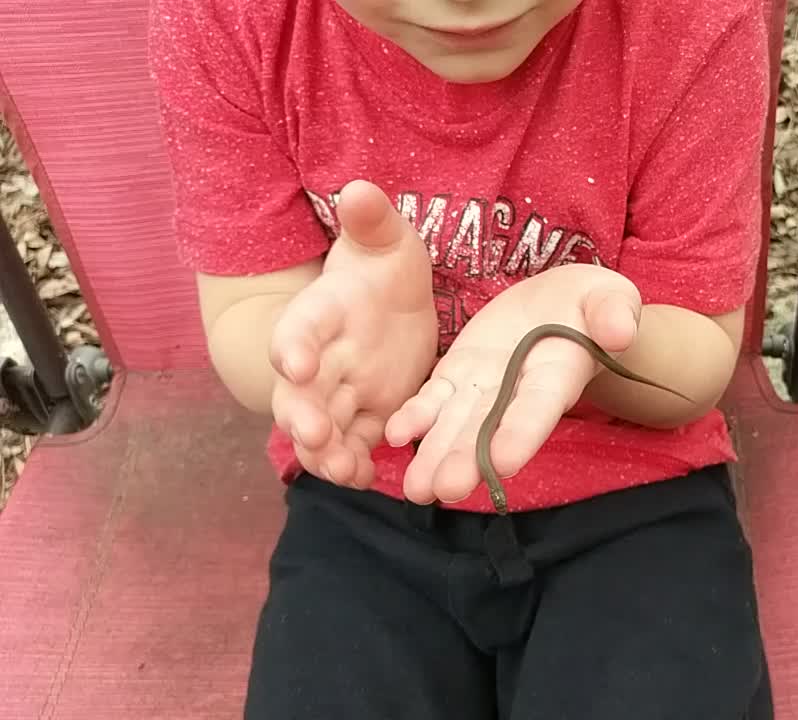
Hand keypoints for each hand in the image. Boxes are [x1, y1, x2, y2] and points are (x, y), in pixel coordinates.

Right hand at [269, 179, 437, 488]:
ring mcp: (341, 390)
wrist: (394, 305)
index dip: (292, 344)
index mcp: (322, 312)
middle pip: (299, 390)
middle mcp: (322, 357)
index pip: (299, 326)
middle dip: (300, 412)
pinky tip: (362, 478)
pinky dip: (352, 463)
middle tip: (311, 434)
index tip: (290, 361)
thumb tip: (359, 187)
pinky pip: (353, 444)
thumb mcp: (386, 239)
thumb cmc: (383, 268)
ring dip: (324, 450)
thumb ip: (372, 219)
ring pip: (321, 425)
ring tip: (338, 468)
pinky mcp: (367, 415)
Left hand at [384, 263, 640, 504]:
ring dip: (434, 455)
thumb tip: (621, 331)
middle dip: (467, 460)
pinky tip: (393, 436)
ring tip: (415, 490)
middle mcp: (518, 392)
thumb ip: (615, 313)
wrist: (563, 304)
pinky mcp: (459, 374)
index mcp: (558, 375)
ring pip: (456, 424)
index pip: (539, 409)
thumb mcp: (610, 298)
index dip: (523, 434)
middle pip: (490, 430)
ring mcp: (486, 387)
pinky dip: (415, 417)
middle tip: (444, 492)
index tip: (504, 463)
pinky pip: (434, 398)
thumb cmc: (594, 303)